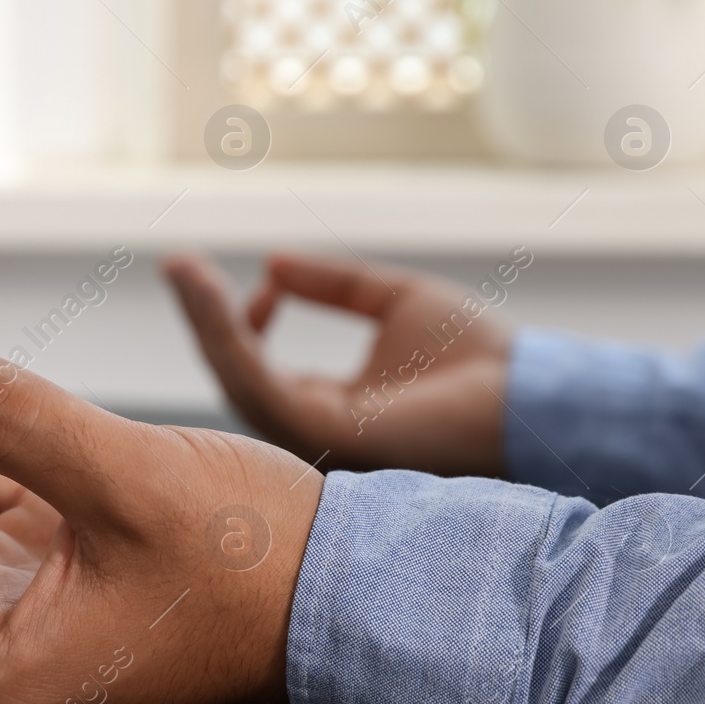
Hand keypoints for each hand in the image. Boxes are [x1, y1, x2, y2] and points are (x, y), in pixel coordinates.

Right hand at [163, 252, 509, 477]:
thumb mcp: (395, 300)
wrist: (529, 395)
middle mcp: (315, 432)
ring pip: (235, 380)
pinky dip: (229, 338)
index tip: (260, 282)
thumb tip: (272, 263)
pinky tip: (217, 296)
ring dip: (203, 322)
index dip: (239, 323)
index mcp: (330, 409)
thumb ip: (334, 284)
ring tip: (182, 269)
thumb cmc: (480, 359)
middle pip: (235, 375)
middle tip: (174, 263)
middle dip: (201, 319)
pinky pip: (257, 384)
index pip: (260, 370)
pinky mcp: (323, 435)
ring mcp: (315, 440)